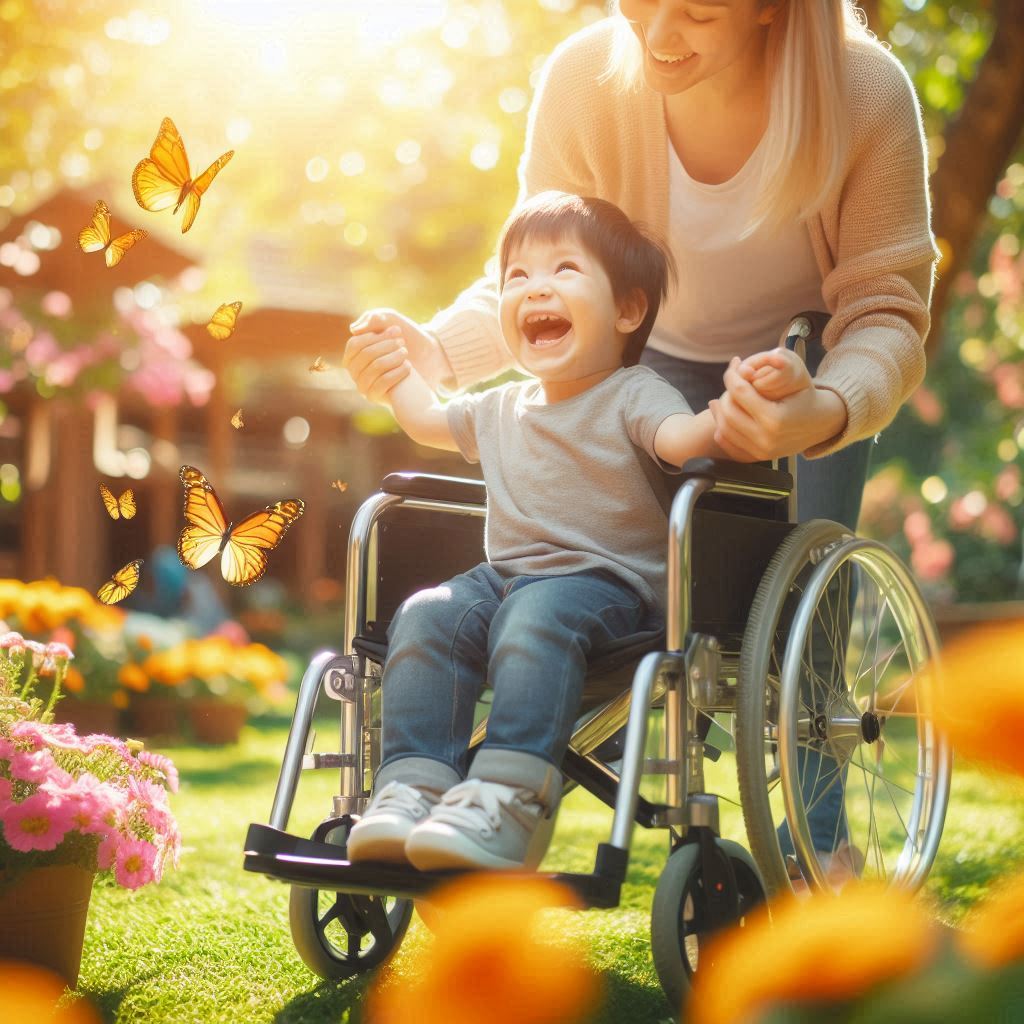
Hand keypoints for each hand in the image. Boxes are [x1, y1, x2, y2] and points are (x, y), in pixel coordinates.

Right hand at [343, 309, 451, 402]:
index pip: (355, 344)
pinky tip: (408, 367)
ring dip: (394, 358)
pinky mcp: (374, 396)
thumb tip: (353, 329)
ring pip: (374, 368)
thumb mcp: (392, 320)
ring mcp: (362, 385)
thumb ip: (372, 318)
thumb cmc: (407, 337)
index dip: (376, 337)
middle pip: (365, 355)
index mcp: (353, 353)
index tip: (397, 331)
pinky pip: (382, 383)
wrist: (429, 359)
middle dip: (387, 346)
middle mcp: (354, 370)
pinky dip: (397, 372)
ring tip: (406, 353)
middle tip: (403, 343)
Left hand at [708, 357, 847, 461]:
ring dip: (720, 411)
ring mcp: (761, 451)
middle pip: (729, 411)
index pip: (740, 392)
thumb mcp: (796, 375)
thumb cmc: (806, 395)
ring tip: (721, 398)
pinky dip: (721, 429)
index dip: (732, 375)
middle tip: (731, 382)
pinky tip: (722, 415)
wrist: (821, 423)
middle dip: (726, 393)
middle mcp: (766, 439)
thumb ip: (771, 365)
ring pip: (724, 429)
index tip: (734, 365)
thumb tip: (741, 366)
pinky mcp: (757, 458)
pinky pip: (728, 444)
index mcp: (775, 419)